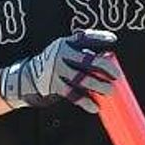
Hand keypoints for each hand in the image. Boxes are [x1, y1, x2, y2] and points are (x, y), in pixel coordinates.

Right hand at [0, 29, 119, 113]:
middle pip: (87, 60)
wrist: (27, 77)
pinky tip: (95, 107)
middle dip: (104, 67)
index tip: (113, 40)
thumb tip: (109, 60)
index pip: (84, 37)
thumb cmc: (55, 63)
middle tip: (117, 75)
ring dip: (98, 85)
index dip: (99, 37)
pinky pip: (72, 94)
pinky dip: (85, 102)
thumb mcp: (63, 51)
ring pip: (82, 79)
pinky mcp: (54, 86)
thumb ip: (81, 52)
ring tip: (110, 91)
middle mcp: (61, 54)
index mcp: (65, 43)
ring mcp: (57, 70)